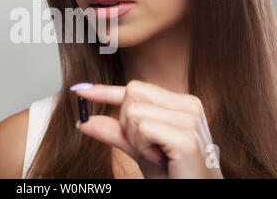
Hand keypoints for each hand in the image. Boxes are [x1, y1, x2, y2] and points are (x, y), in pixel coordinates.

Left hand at [73, 80, 222, 178]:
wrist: (195, 194)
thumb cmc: (173, 175)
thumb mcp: (140, 150)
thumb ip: (116, 132)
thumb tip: (86, 120)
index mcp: (180, 104)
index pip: (136, 89)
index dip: (105, 91)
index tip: (80, 91)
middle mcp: (188, 105)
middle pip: (132, 93)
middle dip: (126, 122)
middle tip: (146, 146)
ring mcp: (190, 119)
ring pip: (134, 111)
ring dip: (135, 138)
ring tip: (155, 154)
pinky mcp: (187, 137)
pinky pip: (143, 128)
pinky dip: (142, 146)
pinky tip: (158, 157)